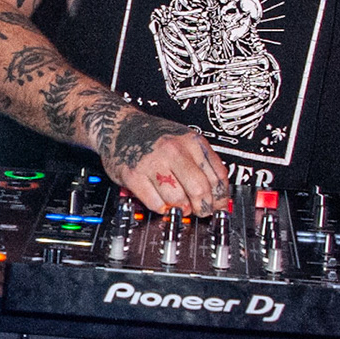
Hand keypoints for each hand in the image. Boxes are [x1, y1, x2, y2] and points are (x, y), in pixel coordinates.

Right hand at [97, 108, 230, 215]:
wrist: (119, 126)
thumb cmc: (153, 136)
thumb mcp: (184, 141)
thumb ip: (201, 164)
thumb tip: (218, 194)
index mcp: (192, 141)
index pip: (217, 176)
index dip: (220, 198)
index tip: (218, 207)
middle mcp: (173, 150)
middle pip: (199, 189)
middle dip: (202, 208)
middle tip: (200, 212)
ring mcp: (152, 162)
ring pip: (177, 199)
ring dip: (181, 209)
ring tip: (179, 206)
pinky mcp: (133, 175)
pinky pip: (155, 203)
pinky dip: (161, 208)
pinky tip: (161, 202)